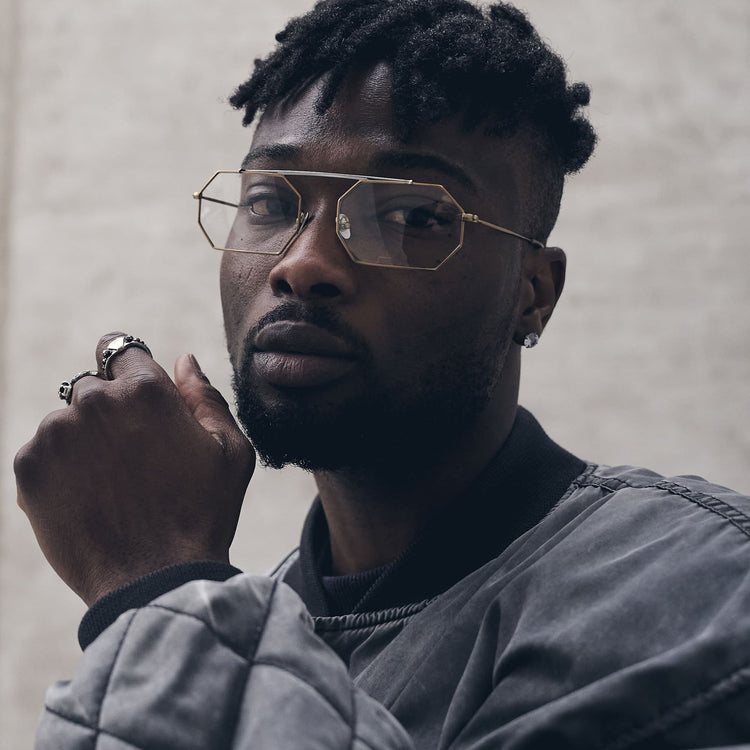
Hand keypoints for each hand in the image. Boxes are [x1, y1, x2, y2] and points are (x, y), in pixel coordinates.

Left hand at [14, 333, 255, 605]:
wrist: (155, 579)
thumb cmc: (203, 513)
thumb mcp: (231, 451)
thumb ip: (207, 397)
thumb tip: (184, 359)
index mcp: (146, 389)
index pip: (121, 350)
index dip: (129, 371)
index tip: (133, 397)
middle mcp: (94, 401)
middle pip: (92, 387)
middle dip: (109, 411)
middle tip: (131, 458)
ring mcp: (56, 434)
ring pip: (65, 421)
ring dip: (82, 442)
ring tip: (109, 486)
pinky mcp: (28, 468)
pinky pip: (41, 453)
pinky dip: (59, 470)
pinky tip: (87, 500)